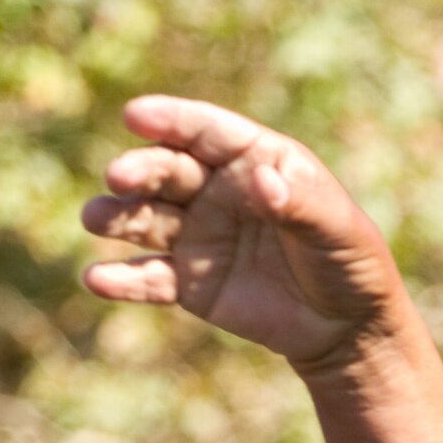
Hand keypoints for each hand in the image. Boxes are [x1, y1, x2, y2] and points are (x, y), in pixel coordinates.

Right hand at [82, 97, 412, 376]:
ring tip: (93, 219)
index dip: (171, 120)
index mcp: (254, 160)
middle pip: (167, 171)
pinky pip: (149, 278)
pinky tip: (97, 280)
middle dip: (139, 171)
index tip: (134, 115)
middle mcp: (217, 192)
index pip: (206, 132)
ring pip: (146, 218)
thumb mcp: (337, 229)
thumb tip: (262, 180)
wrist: (344, 326)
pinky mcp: (187, 284)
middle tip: (118, 178)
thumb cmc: (349, 261)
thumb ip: (301, 202)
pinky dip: (122, 280)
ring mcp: (197, 236)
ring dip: (116, 216)